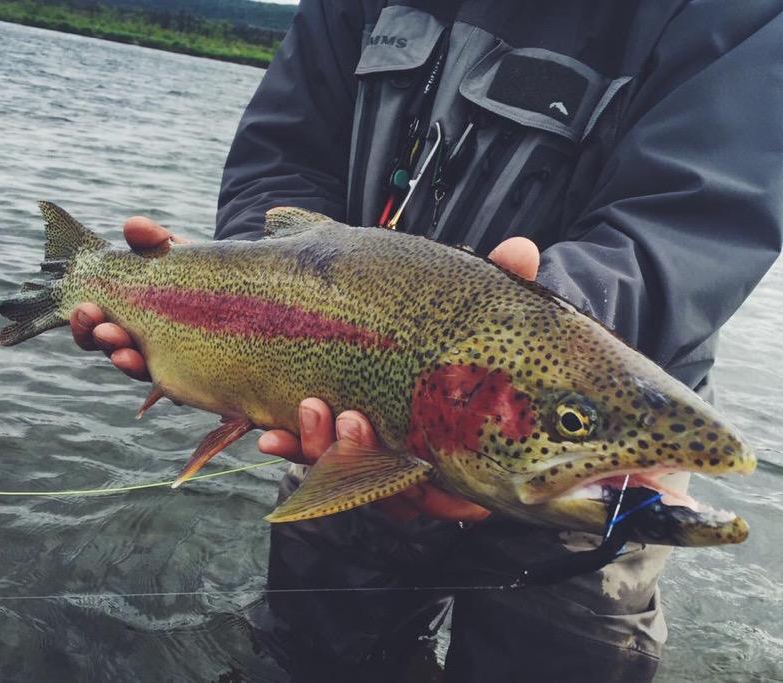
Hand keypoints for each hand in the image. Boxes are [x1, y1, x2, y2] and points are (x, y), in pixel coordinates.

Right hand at [69, 217, 189, 380]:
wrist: (239, 288)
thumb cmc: (196, 269)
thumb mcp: (175, 251)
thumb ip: (154, 239)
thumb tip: (132, 226)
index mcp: (124, 309)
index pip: (94, 322)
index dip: (83, 321)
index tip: (83, 307)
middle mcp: (137, 336)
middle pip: (107, 345)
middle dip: (96, 335)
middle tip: (95, 322)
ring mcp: (162, 355)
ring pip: (132, 364)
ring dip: (121, 355)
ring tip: (119, 346)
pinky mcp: (185, 366)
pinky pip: (165, 376)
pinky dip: (153, 371)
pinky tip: (143, 364)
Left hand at [259, 236, 540, 522]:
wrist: (380, 304)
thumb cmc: (441, 314)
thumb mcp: (471, 297)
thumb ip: (501, 280)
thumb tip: (523, 250)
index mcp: (445, 436)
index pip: (451, 488)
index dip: (451, 500)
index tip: (459, 503)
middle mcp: (402, 450)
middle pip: (387, 483)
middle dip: (367, 458)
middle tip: (354, 420)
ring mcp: (360, 443)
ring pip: (340, 468)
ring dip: (323, 447)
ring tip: (314, 405)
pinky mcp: (323, 430)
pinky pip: (303, 450)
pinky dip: (288, 443)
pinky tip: (268, 434)